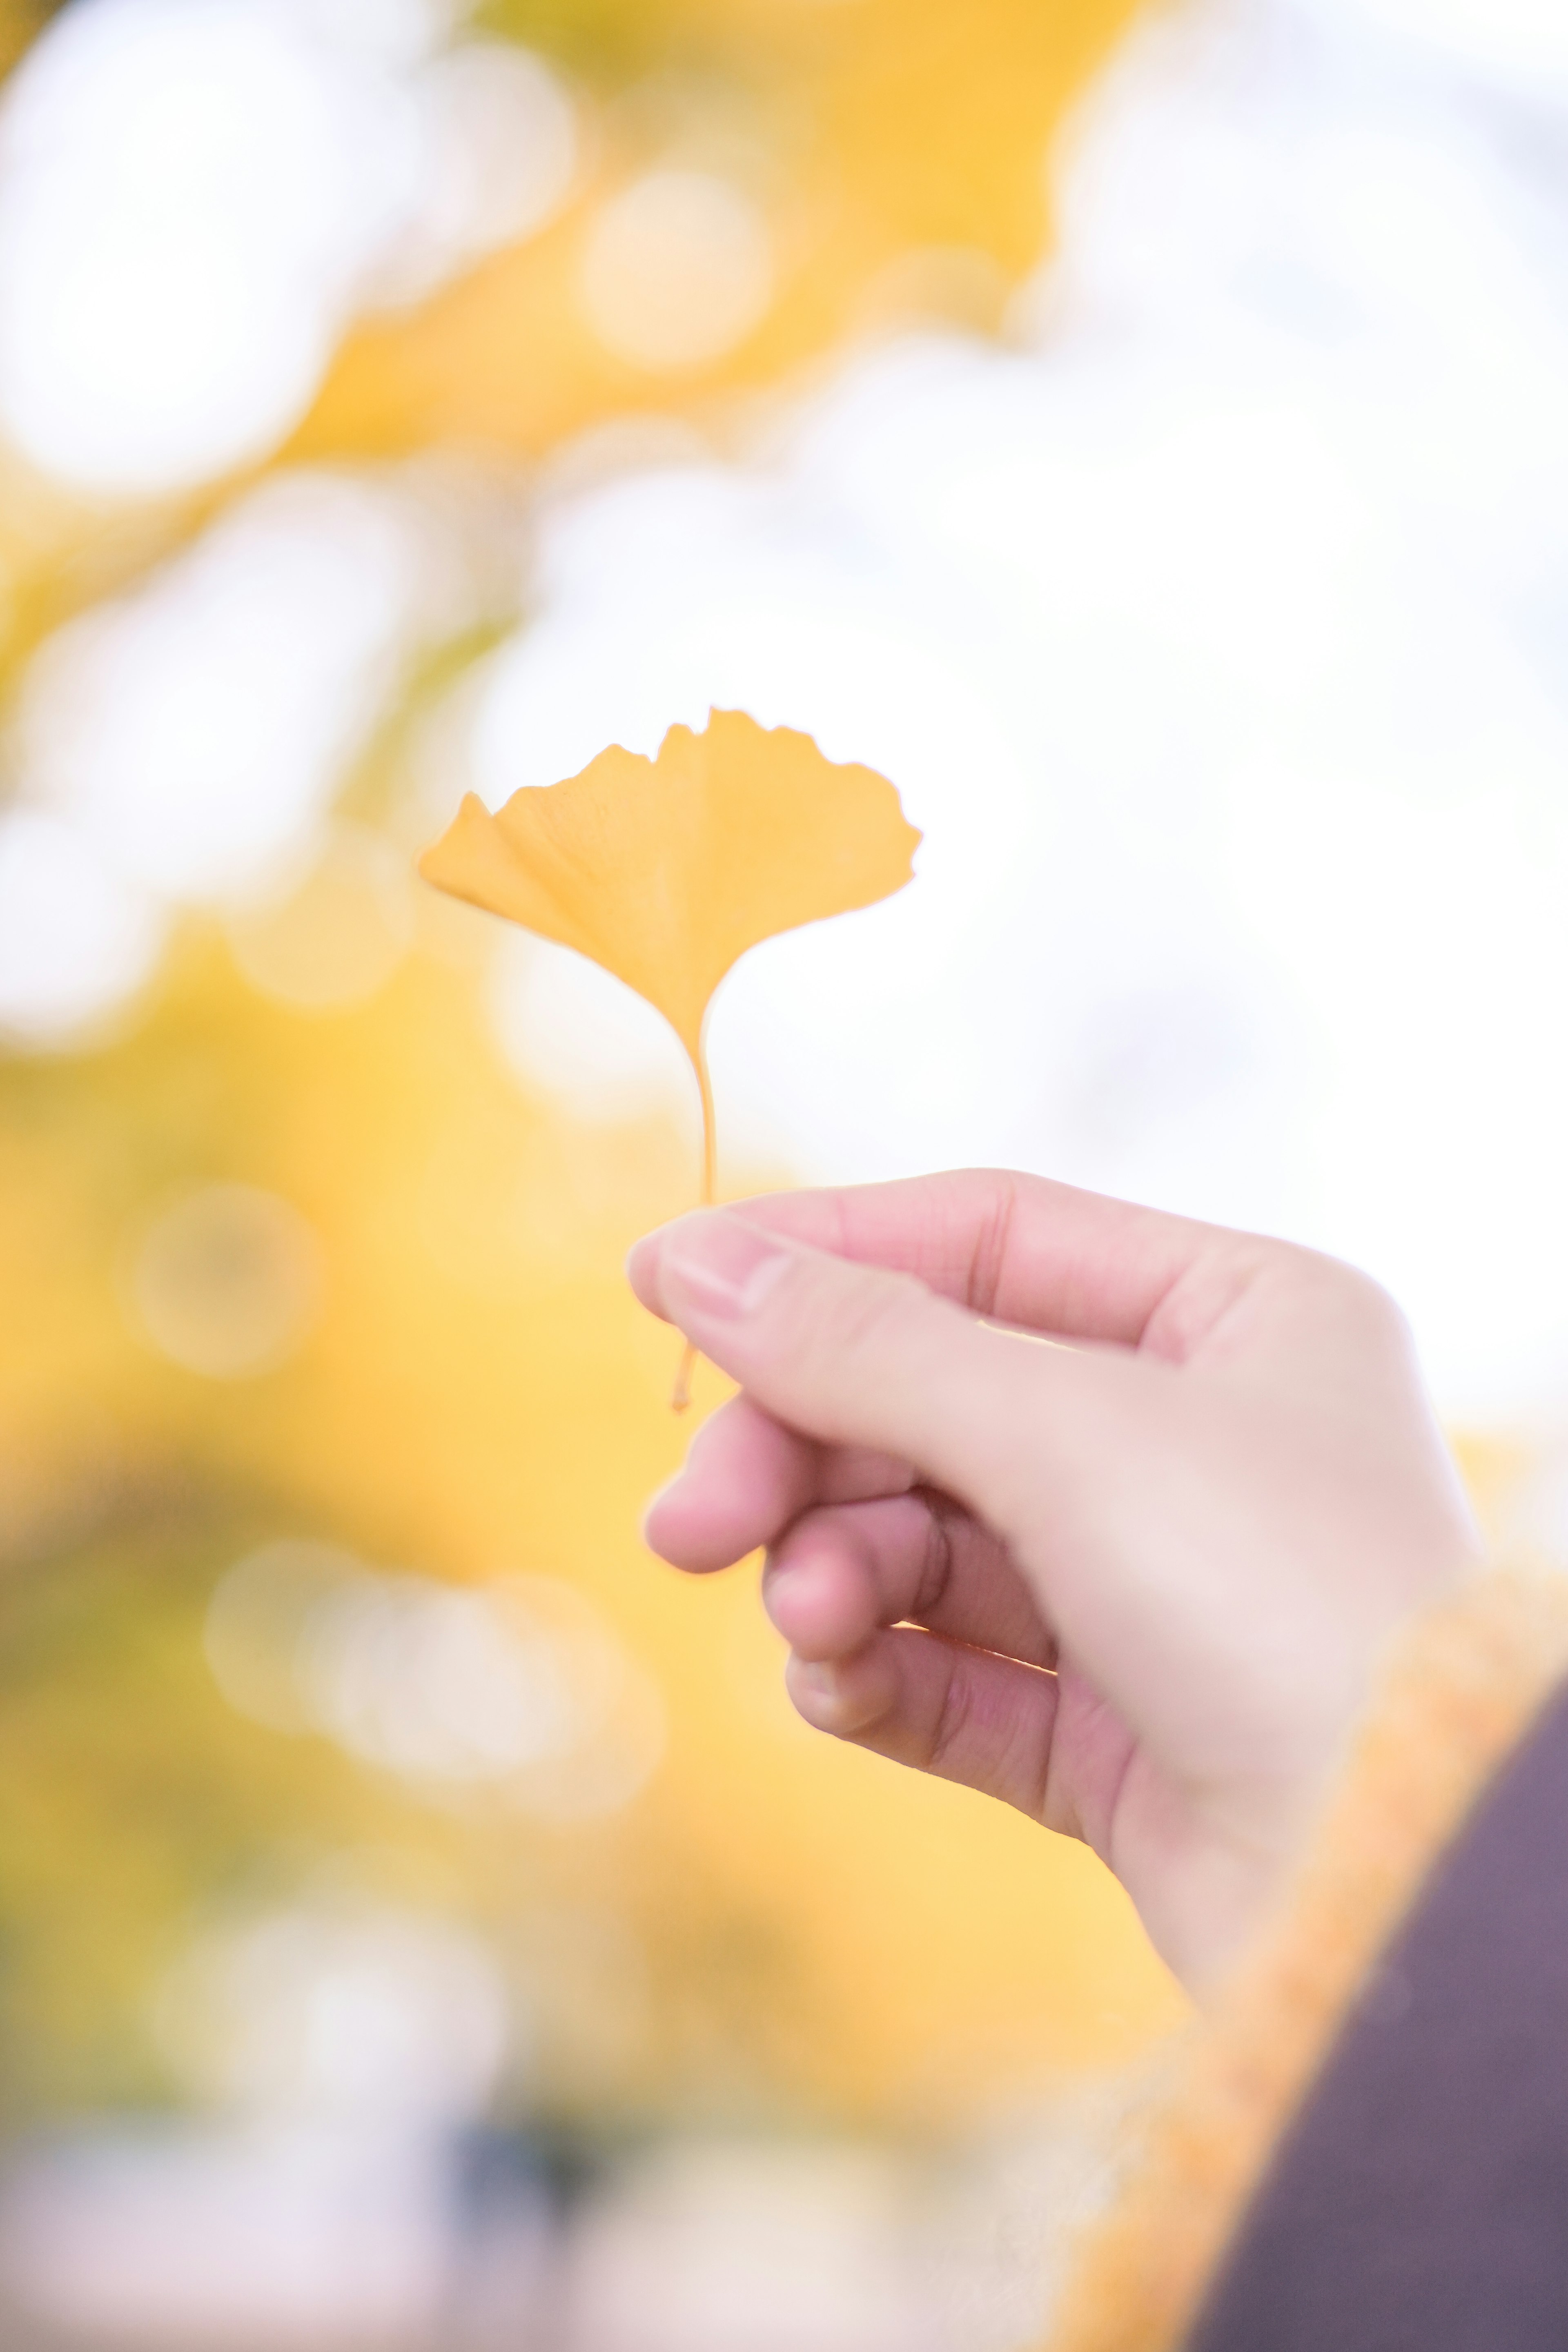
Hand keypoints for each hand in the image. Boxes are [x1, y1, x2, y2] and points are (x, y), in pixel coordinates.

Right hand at [627, 1173, 1481, 1987]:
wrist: (1400, 1885)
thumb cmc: (1282, 1604)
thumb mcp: (1064, 1429)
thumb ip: (868, 1345)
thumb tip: (694, 1263)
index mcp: (1237, 1317)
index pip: (984, 1240)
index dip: (818, 1259)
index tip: (662, 1289)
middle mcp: (1202, 1440)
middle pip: (933, 1397)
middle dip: (803, 1453)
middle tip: (691, 1521)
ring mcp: (1158, 1590)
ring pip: (929, 1542)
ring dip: (839, 1570)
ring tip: (810, 1618)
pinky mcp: (1120, 1733)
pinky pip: (956, 1672)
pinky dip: (880, 1668)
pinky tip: (838, 1682)